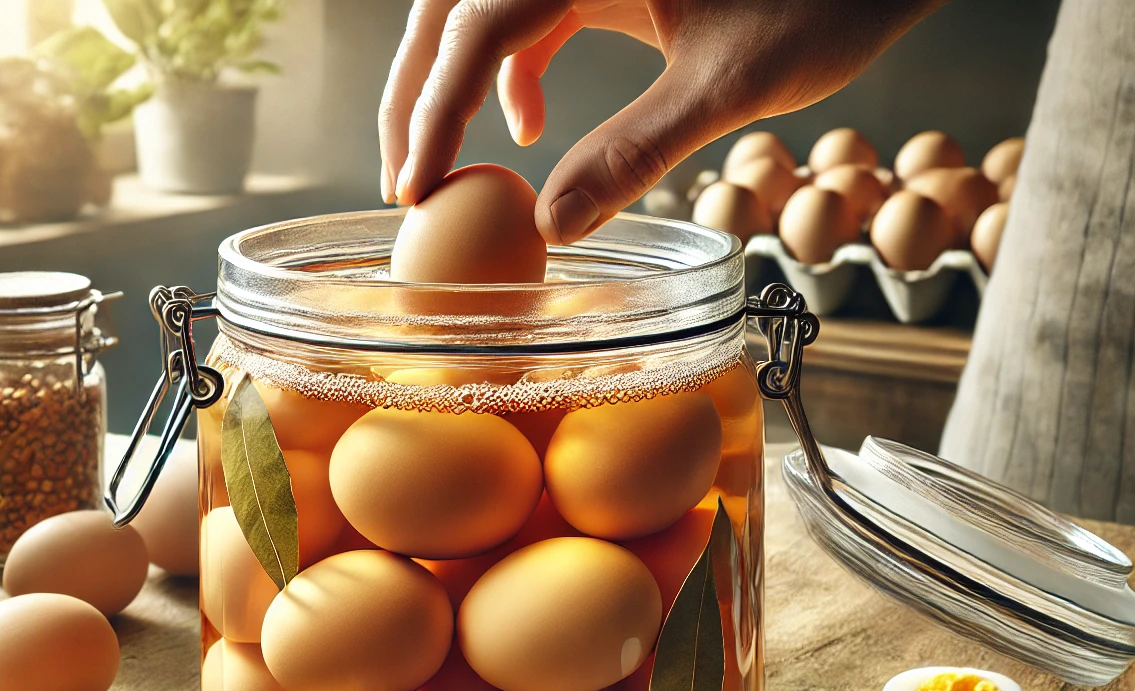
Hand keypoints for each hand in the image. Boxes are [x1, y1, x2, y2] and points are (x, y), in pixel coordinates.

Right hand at [379, 0, 945, 242]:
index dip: (432, 110)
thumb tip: (551, 225)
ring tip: (446, 165)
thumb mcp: (729, 82)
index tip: (413, 186)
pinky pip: (523, 10)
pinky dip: (509, 68)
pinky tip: (528, 126)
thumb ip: (636, 150)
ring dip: (454, 84)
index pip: (474, 28)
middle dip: (419, 96)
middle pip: (453, 11)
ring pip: (479, 11)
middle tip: (406, 181)